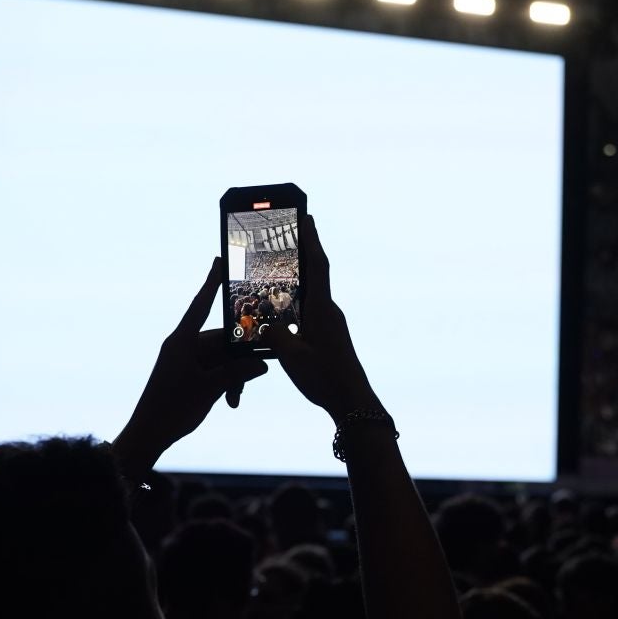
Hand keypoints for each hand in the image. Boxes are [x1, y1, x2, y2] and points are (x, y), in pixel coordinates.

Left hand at [114, 258, 267, 474]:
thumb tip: (262, 364)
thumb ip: (237, 374)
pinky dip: (225, 384)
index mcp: (182, 341)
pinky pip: (215, 371)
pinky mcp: (189, 375)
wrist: (148, 435)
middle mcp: (184, 346)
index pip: (201, 304)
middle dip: (240, 359)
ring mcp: (186, 361)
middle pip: (221, 340)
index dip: (212, 282)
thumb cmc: (171, 409)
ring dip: (233, 377)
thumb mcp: (209, 389)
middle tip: (259, 371)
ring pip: (221, 359)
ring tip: (235, 400)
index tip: (219, 260)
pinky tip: (230, 401)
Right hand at [267, 216, 378, 417]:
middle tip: (288, 235)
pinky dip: (297, 302)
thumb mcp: (292, 356)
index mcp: (322, 309)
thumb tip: (265, 325)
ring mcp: (331, 323)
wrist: (352, 402)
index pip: (318, 265)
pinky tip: (283, 309)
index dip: (312, 240)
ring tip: (278, 269)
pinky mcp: (329, 336)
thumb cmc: (325, 378)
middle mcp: (329, 311)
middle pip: (315, 274)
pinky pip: (310, 311)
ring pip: (311, 294)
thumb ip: (275, 335)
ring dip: (298, 279)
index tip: (308, 217)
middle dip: (302, 253)